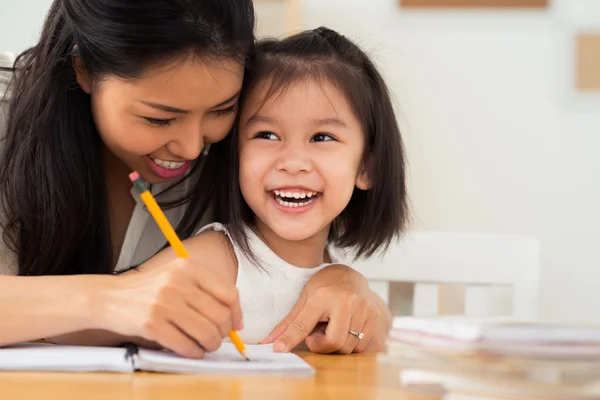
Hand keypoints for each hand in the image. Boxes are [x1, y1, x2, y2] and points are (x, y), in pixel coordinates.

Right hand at [93, 257, 242, 358]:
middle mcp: (178, 283)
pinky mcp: (152, 324)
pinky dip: (194, 352)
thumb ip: (206, 291)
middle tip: (219, 337)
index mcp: (189, 268)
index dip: (236, 313)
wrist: (110, 297)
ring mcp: (164, 303)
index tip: (236, 324)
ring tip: (207, 345)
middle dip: (224, 332)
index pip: (228, 293)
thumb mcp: (178, 277)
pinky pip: (185, 345)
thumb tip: (235, 318)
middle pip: (219, 315)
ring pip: (206, 332)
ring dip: (211, 344)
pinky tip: (192, 350)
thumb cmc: (149, 289)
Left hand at [260, 265, 382, 353]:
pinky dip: (349, 344)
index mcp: (322, 296)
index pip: (303, 324)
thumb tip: (269, 343)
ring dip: (335, 345)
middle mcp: (346, 301)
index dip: (290, 340)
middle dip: (321, 345)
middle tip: (316, 334)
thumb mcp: (304, 299)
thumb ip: (289, 323)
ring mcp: (363, 309)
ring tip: (330, 328)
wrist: (350, 275)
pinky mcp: (374, 316)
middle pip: (333, 342)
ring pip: (348, 346)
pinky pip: (360, 345)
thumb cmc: (324, 287)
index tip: (279, 351)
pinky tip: (344, 329)